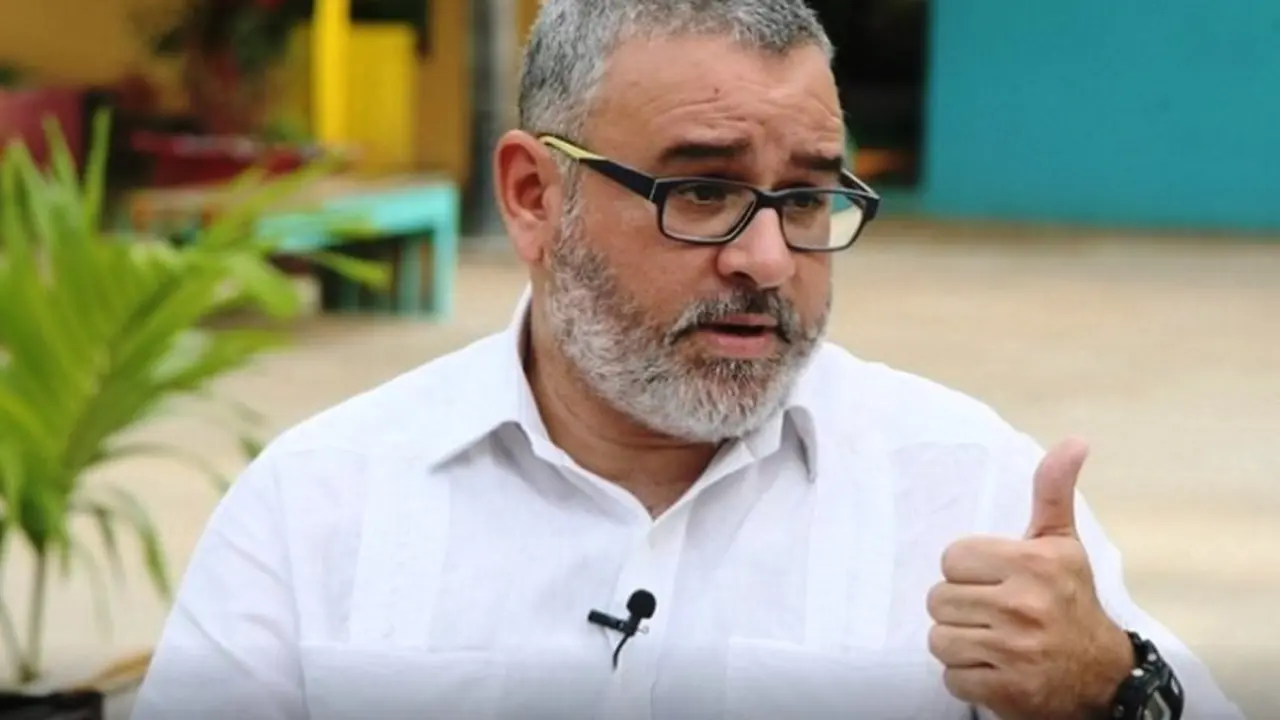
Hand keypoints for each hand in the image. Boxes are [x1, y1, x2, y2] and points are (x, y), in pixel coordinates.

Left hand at [926, 437, 1133, 719]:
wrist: (1102, 675)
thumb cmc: (1071, 601)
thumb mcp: (1062, 544)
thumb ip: (1053, 491)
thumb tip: (1074, 441)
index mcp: (1032, 564)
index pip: (952, 559)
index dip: (968, 571)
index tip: (994, 580)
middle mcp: (1023, 607)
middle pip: (939, 600)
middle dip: (960, 608)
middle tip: (992, 613)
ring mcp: (1014, 652)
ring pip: (939, 639)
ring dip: (960, 643)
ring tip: (991, 640)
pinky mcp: (1006, 692)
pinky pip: (951, 678)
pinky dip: (967, 677)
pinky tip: (994, 668)